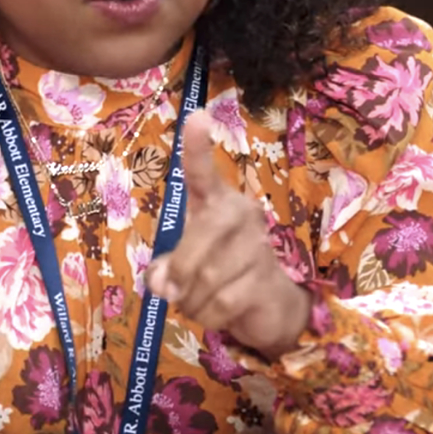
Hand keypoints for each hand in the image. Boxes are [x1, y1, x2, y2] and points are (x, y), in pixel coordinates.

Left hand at [145, 110, 311, 360]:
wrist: (269, 307)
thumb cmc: (220, 272)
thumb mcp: (185, 266)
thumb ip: (166, 270)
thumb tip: (163, 285)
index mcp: (217, 203)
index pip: (204, 172)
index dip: (198, 147)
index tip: (197, 116)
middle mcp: (241, 215)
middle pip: (203, 235)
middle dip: (180, 269)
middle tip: (169, 293)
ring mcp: (258, 246)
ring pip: (207, 278)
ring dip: (190, 301)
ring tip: (195, 304)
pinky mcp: (266, 281)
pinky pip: (221, 302)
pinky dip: (206, 316)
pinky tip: (212, 315)